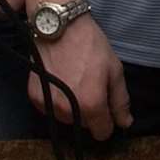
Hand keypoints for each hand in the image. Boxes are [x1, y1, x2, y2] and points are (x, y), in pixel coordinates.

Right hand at [29, 16, 131, 140]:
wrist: (59, 26)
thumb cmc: (90, 45)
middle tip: (90, 84)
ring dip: (73, 106)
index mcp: (91, 104)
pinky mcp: (35, 98)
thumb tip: (125, 123)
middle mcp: (68, 111)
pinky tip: (60, 80)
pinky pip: (51, 109)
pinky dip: (57, 100)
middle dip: (90, 110)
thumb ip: (120, 100)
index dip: (108, 121)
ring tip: (74, 80)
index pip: (102, 132)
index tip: (106, 105)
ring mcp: (49, 106)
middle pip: (85, 125)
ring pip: (67, 118)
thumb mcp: (114, 69)